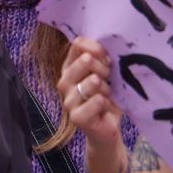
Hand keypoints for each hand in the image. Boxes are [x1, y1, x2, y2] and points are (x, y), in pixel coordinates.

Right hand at [57, 36, 120, 151]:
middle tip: (108, 79)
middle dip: (104, 68)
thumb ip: (100, 57)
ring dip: (106, 88)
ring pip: (93, 81)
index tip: (107, 58)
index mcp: (70, 67)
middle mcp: (64, 82)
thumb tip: (105, 45)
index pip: (78, 44)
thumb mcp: (105, 73)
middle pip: (85, 60)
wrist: (107, 128)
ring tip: (107, 95)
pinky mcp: (76, 117)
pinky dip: (107, 103)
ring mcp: (68, 100)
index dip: (97, 48)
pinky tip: (105, 107)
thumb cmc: (106, 96)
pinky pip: (97, 100)